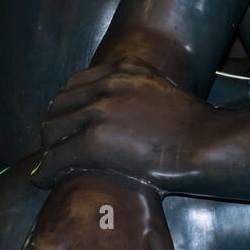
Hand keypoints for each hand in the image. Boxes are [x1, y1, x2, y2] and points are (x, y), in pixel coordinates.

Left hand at [30, 56, 215, 188]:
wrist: (208, 144)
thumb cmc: (196, 127)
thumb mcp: (163, 91)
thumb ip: (137, 92)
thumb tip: (123, 113)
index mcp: (123, 69)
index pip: (75, 84)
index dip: (64, 107)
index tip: (62, 124)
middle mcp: (107, 84)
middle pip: (59, 104)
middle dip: (52, 128)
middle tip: (50, 148)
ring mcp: (99, 110)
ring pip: (53, 130)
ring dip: (46, 149)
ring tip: (45, 165)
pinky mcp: (95, 140)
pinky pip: (57, 157)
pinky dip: (45, 170)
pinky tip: (41, 180)